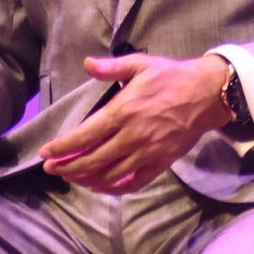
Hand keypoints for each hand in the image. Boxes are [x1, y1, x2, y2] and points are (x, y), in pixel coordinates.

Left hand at [39, 53, 231, 193]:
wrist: (207, 94)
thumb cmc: (171, 76)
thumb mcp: (140, 64)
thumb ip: (111, 68)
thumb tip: (87, 64)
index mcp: (123, 111)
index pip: (84, 136)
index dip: (62, 147)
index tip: (46, 152)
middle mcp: (132, 136)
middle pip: (92, 160)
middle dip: (67, 167)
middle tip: (51, 169)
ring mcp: (147, 153)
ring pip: (110, 175)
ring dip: (86, 179)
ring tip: (71, 177)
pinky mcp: (161, 163)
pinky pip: (134, 183)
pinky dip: (114, 189)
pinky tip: (100, 186)